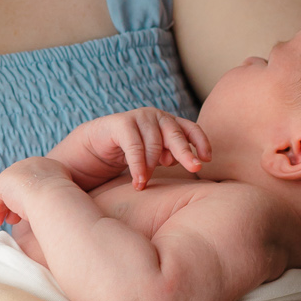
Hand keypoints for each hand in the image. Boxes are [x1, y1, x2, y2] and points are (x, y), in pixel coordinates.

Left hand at [0, 155, 72, 228]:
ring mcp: (17, 170)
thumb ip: (55, 199)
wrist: (53, 197)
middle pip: (22, 184)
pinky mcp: (3, 181)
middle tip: (18, 218)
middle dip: (19, 201)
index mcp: (51, 166)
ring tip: (10, 221)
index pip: (37, 180)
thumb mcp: (63, 198)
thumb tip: (52, 210)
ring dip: (8, 206)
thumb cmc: (63, 204)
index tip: (33, 209)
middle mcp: (33, 163)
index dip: (34, 196)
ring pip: (10, 190)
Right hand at [48, 108, 209, 190]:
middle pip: (176, 134)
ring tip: (145, 183)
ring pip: (154, 143)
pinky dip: (138, 165)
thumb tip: (192, 163)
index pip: (190, 129)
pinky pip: (134, 146)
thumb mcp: (154, 157)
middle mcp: (156, 117)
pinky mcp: (120, 123)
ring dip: (153, 165)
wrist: (93, 149)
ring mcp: (138, 118)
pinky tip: (138, 182)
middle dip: (186, 152)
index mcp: (167, 123)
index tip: (206, 159)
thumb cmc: (128, 156)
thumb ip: (170, 156)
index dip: (201, 142)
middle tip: (195, 168)